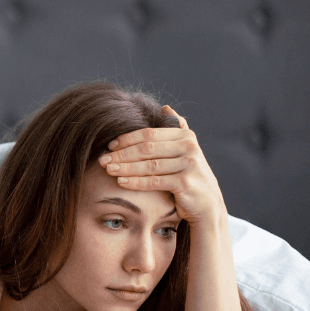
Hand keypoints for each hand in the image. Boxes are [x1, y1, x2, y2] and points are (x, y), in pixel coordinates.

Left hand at [98, 106, 226, 225]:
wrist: (207, 203)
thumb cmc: (190, 174)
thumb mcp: (186, 150)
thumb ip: (177, 128)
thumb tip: (165, 107)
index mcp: (185, 136)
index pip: (150, 134)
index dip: (127, 139)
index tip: (109, 146)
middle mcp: (189, 148)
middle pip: (147, 149)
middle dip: (122, 154)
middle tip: (102, 159)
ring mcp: (189, 165)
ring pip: (149, 165)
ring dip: (125, 167)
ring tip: (108, 169)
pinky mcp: (185, 183)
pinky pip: (154, 181)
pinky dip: (135, 182)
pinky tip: (121, 181)